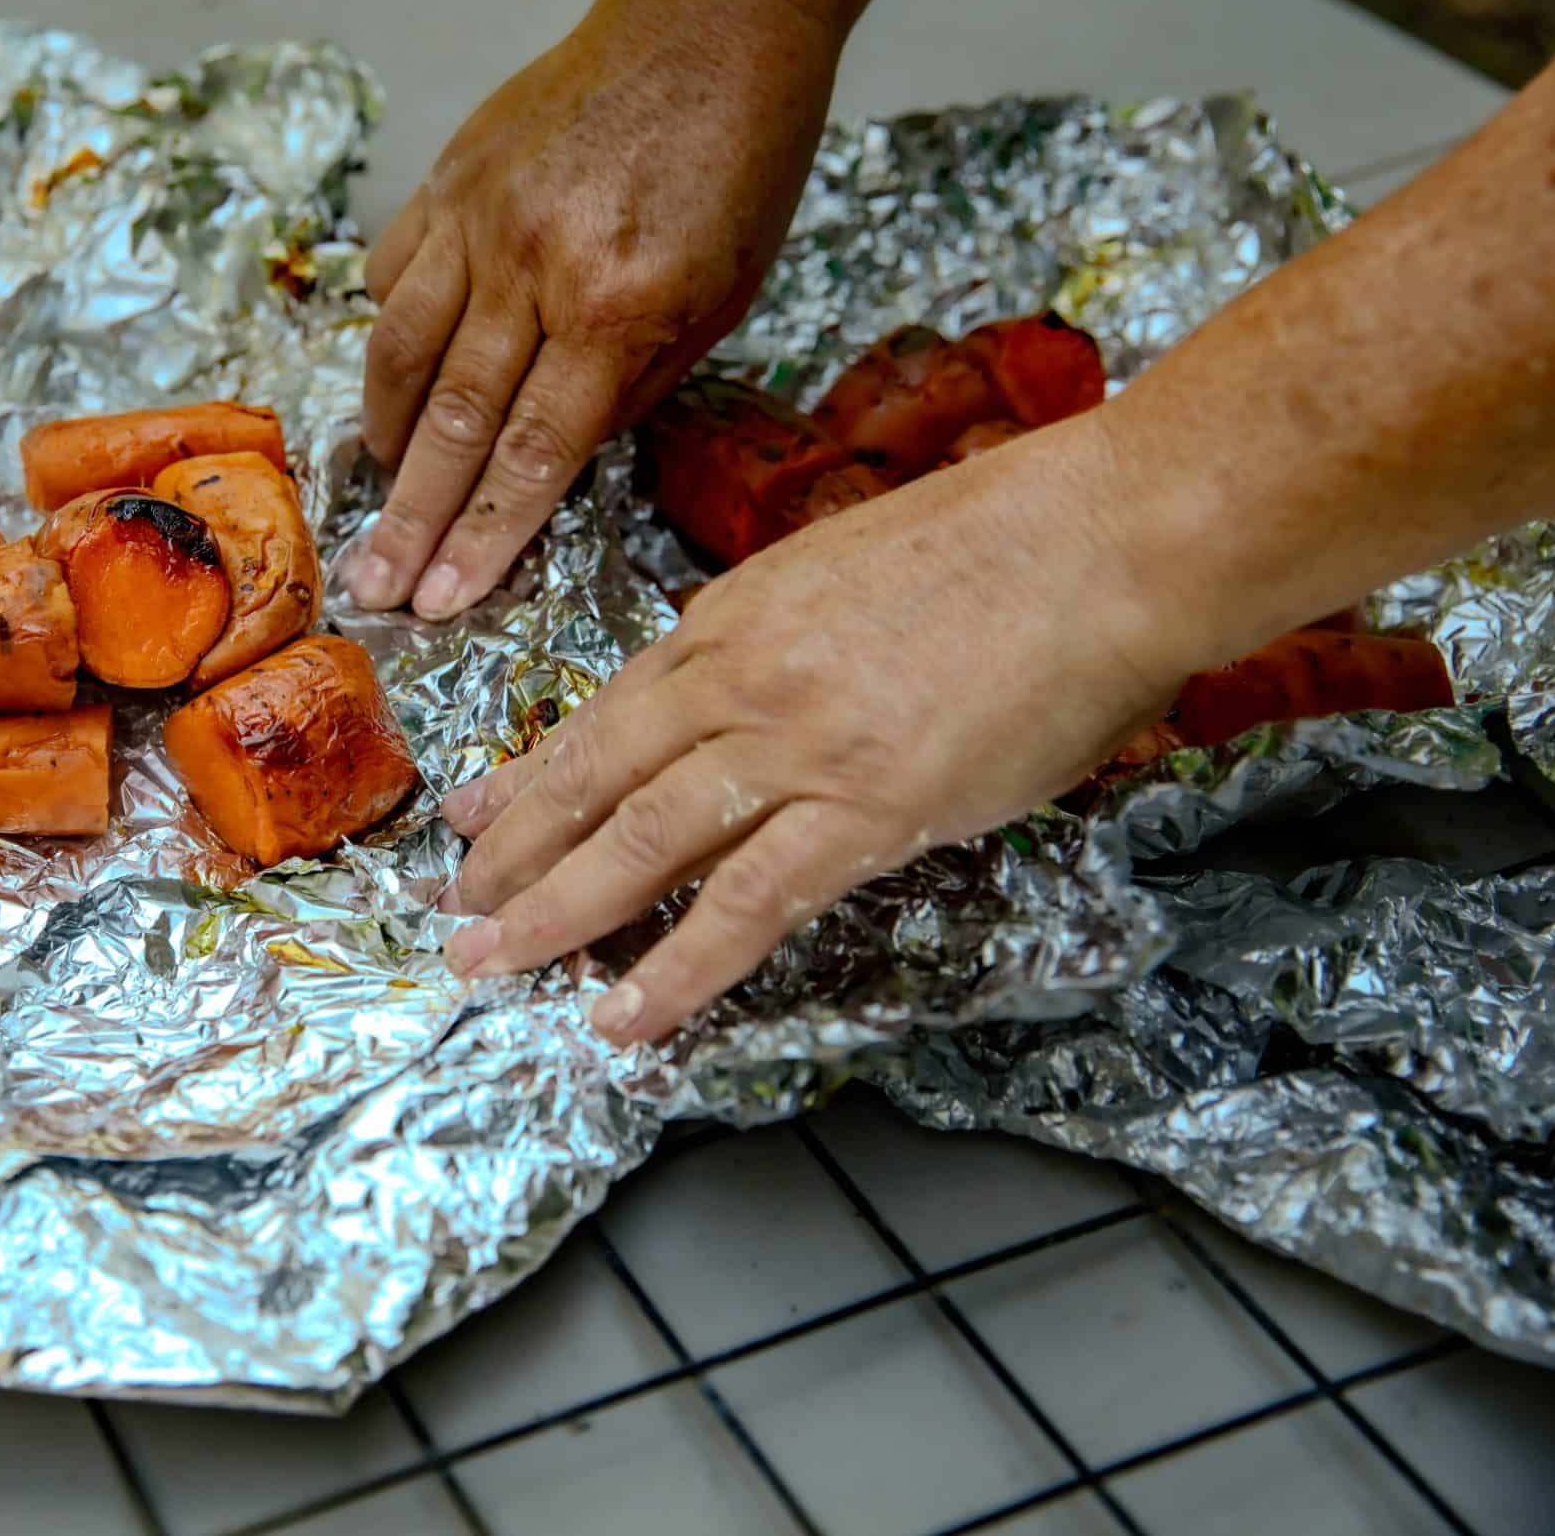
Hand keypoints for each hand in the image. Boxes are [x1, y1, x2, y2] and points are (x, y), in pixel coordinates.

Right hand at [341, 0, 838, 619]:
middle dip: (410, 518)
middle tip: (370, 585)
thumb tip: (557, 457)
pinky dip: (390, 333)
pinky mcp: (449, 174)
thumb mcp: (727, 295)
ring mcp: (479, 215)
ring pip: (401, 350)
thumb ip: (638, 383)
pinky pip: (394, 273)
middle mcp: (536, 265)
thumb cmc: (742, 162)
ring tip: (372, 492)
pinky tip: (397, 374)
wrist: (710, 18)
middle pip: (455, 421)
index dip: (481, 538)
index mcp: (621, 306)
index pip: (533, 454)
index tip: (440, 602)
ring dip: (382, 435)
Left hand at [436, 423, 1175, 1043]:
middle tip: (450, 908)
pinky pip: (745, 905)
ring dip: (552, 913)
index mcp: (733, 618)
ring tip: (488, 963)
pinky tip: (623, 1016)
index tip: (473, 813)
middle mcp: (737, 679)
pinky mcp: (864, 810)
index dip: (529, 775)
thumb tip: (751, 694)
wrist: (1105, 538)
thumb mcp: (848, 569)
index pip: (602, 711)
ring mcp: (793, 746)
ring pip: (636, 843)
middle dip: (507, 851)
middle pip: (590, 778)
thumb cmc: (1007, 543)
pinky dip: (675, 968)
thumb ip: (783, 636)